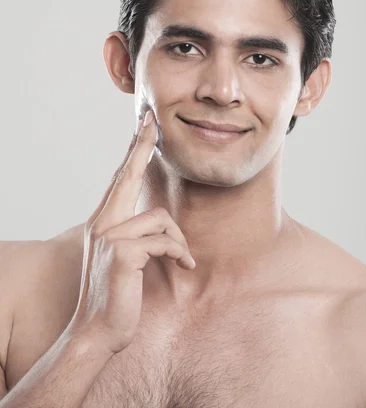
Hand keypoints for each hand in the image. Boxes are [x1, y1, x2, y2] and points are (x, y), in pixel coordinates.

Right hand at [67, 110, 195, 354]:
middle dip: (141, 144)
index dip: (132, 150)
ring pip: (161, 218)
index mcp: (103, 221)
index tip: (142, 126)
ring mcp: (110, 236)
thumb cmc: (115, 294)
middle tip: (151, 119)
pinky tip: (185, 267)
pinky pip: (166, 240)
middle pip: (126, 174)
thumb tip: (158, 217)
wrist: (96, 331)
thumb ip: (133, 232)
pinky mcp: (124, 252)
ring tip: (183, 260)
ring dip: (179, 241)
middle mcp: (102, 223)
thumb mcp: (123, 257)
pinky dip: (181, 253)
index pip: (119, 178)